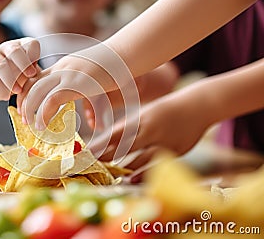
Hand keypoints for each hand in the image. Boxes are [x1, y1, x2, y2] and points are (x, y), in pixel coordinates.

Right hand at [0, 37, 39, 100]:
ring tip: (17, 91)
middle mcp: (7, 47)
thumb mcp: (28, 76)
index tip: (34, 72)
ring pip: (1, 65)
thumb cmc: (17, 79)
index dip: (34, 56)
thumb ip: (33, 74)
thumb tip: (41, 80)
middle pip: (14, 50)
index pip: (31, 44)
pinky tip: (5, 96)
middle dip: (23, 64)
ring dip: (11, 79)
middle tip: (29, 77)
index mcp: (23, 46)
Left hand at [17, 42, 133, 129]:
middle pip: (32, 83)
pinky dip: (43, 114)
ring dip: (30, 109)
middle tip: (23, 118)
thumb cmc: (114, 69)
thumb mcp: (95, 82)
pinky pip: (52, 99)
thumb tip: (93, 123)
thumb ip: (89, 101)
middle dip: (23, 101)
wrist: (125, 54)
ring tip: (31, 124)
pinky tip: (42, 124)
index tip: (25, 106)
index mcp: (63, 66)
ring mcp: (68, 75)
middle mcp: (62, 69)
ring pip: (37, 91)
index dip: (26, 92)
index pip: (35, 77)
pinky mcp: (77, 84)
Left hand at [90, 90, 210, 170]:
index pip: (116, 133)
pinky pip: (155, 164)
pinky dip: (142, 172)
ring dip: (123, 166)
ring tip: (110, 174)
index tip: (88, 152)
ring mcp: (162, 141)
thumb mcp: (146, 115)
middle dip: (107, 156)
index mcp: (140, 118)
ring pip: (138, 158)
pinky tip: (131, 178)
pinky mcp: (174, 151)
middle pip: (123, 146)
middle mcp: (149, 129)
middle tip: (93, 164)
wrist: (197, 106)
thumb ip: (129, 129)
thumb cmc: (166, 111)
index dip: (101, 143)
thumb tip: (108, 142)